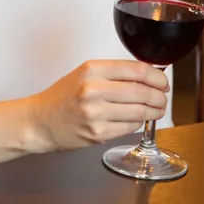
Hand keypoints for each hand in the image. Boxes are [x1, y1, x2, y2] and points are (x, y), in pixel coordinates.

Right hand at [27, 60, 168, 153]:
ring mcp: (96, 113)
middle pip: (143, 92)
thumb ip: (113, 73)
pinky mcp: (99, 133)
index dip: (157, 76)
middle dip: (160, 96)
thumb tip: (146, 74)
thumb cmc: (62, 97)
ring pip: (140, 112)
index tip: (162, 81)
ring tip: (156, 110)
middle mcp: (94, 89)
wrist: (40, 120)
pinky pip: (130, 127)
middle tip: (163, 98)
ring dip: (154, 112)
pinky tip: (137, 119)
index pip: (137, 70)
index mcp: (92, 69)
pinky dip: (138, 123)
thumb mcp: (84, 74)